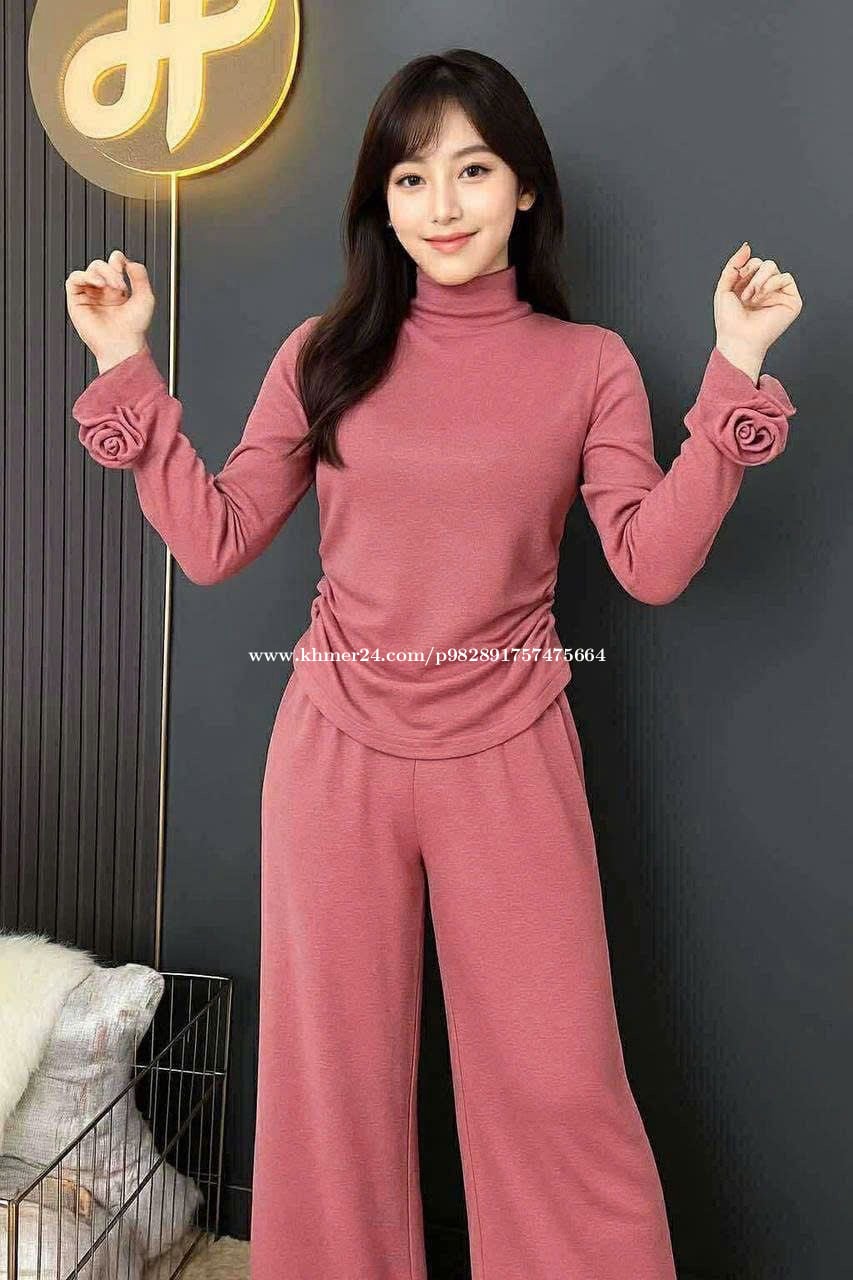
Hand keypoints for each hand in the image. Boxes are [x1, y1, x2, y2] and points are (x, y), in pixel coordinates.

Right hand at [65, 248, 154, 370]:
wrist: (123, 344)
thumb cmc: (135, 327)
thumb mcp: (145, 297)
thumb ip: (139, 275)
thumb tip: (128, 260)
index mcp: (117, 291)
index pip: (112, 264)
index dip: (117, 260)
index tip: (125, 267)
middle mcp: (102, 293)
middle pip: (100, 266)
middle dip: (111, 270)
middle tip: (121, 286)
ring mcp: (89, 296)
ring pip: (89, 271)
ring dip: (102, 273)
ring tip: (112, 287)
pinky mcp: (76, 302)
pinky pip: (74, 279)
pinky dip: (85, 276)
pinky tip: (98, 284)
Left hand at [713, 242, 802, 371]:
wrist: (737, 338)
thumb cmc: (729, 320)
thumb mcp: (724, 287)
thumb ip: (733, 265)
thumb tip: (747, 246)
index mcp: (751, 287)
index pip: (752, 263)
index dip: (743, 269)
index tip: (736, 283)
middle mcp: (766, 290)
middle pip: (763, 262)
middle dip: (751, 275)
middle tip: (744, 295)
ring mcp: (779, 294)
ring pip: (773, 266)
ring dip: (758, 280)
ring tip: (752, 298)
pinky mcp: (791, 300)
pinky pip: (786, 276)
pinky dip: (771, 284)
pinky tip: (762, 297)